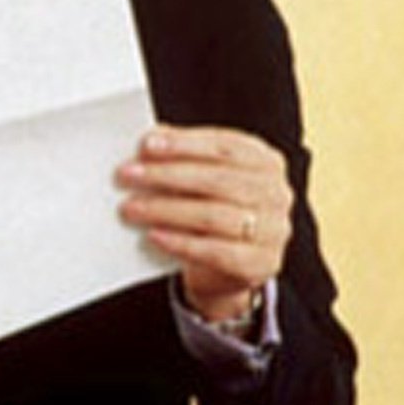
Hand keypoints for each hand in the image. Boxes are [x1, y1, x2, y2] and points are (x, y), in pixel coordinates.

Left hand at [118, 125, 291, 320]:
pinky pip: (217, 252)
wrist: (227, 265)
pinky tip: (154, 236)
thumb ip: (181, 156)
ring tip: (131, 207)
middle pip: (218, 180)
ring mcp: (274, 230)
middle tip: (127, 175)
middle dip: (167, 175)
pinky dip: (182, 243)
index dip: (185, 144)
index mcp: (265, 162)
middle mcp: (276, 193)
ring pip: (215, 215)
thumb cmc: (211, 208)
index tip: (146, 144)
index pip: (226, 146)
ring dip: (166, 210)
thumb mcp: (200, 178)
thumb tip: (149, 139)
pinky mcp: (261, 263)